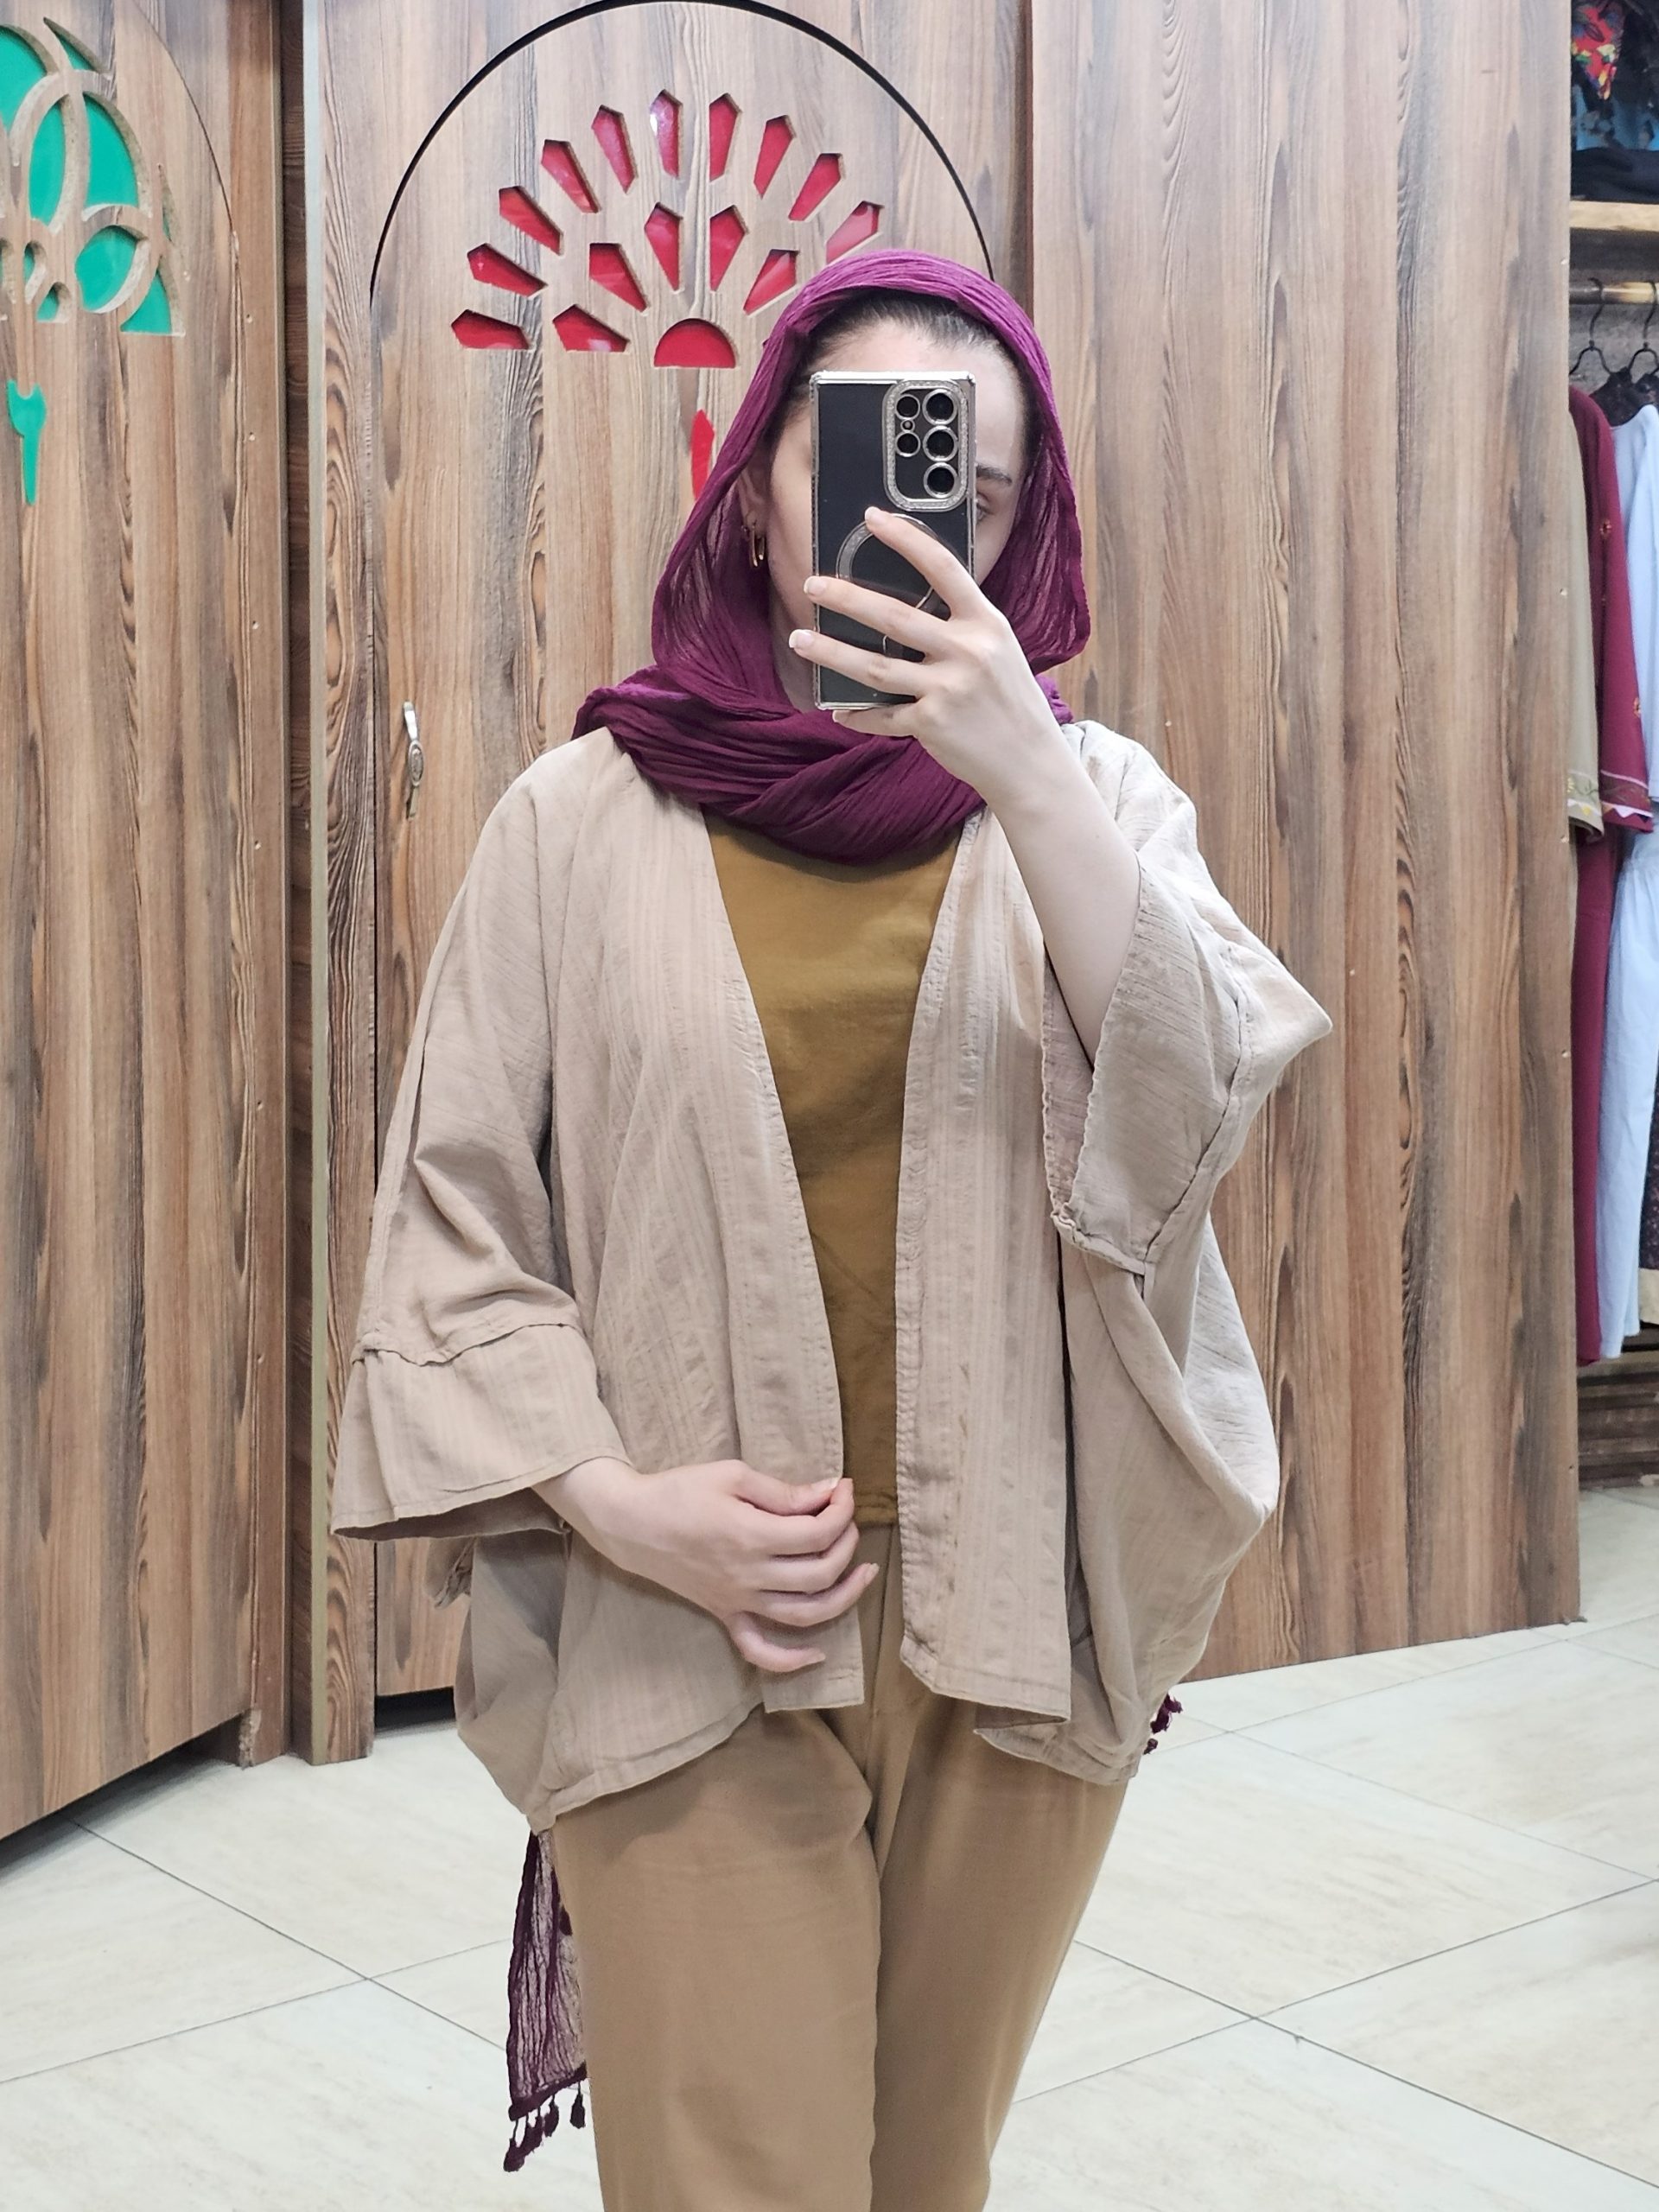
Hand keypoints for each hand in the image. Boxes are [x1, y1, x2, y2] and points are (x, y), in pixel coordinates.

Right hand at [546, 1455, 877, 1673]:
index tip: (843, 1488)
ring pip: (805, 1615)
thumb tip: (828, 1492)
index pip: (818, 1533)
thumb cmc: (679, 1491)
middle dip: (846, 1543)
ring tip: (863, 1574)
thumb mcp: (732, 1475)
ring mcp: (737, 1601)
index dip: (841, 1510)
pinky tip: (816, 1653)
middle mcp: (749, 1575)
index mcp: (752, 1535)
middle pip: (820, 1573)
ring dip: (843, 1598)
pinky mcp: (724, 1614)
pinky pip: (759, 1650)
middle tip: (846, 1519)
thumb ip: (783, 1491)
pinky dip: (790, 1660)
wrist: (631, 1523)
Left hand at [788, 504, 1069, 809]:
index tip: (872, 517)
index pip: (943, 568)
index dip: (906, 539)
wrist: (1030, 761)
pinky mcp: (932, 725)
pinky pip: (882, 715)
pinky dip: (856, 714)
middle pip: (895, 616)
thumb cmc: (1009, 700)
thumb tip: (903, 606)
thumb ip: (961, 626)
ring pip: (875, 667)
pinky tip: (837, 709)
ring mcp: (949, 689)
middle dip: (846, 598)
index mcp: (986, 623)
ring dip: (831, 652)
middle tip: (812, 585)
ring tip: (799, 640)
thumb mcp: (998, 650)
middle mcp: (968, 652)